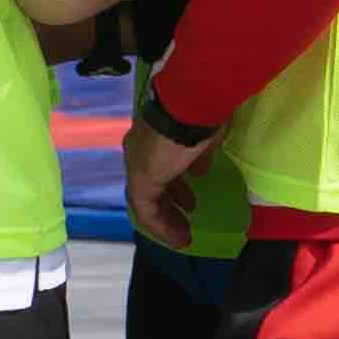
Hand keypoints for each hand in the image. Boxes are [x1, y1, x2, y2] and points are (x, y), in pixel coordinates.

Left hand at [121, 110, 212, 242]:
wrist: (188, 101)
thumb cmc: (199, 113)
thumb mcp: (202, 138)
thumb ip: (198, 156)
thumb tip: (200, 171)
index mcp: (152, 139)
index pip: (157, 170)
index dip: (174, 188)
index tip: (189, 204)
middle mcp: (138, 151)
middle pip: (149, 187)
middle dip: (169, 206)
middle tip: (186, 221)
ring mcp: (137, 165)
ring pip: (145, 201)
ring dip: (165, 221)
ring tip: (183, 236)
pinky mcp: (141, 178)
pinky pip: (147, 210)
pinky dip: (162, 226)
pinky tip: (178, 237)